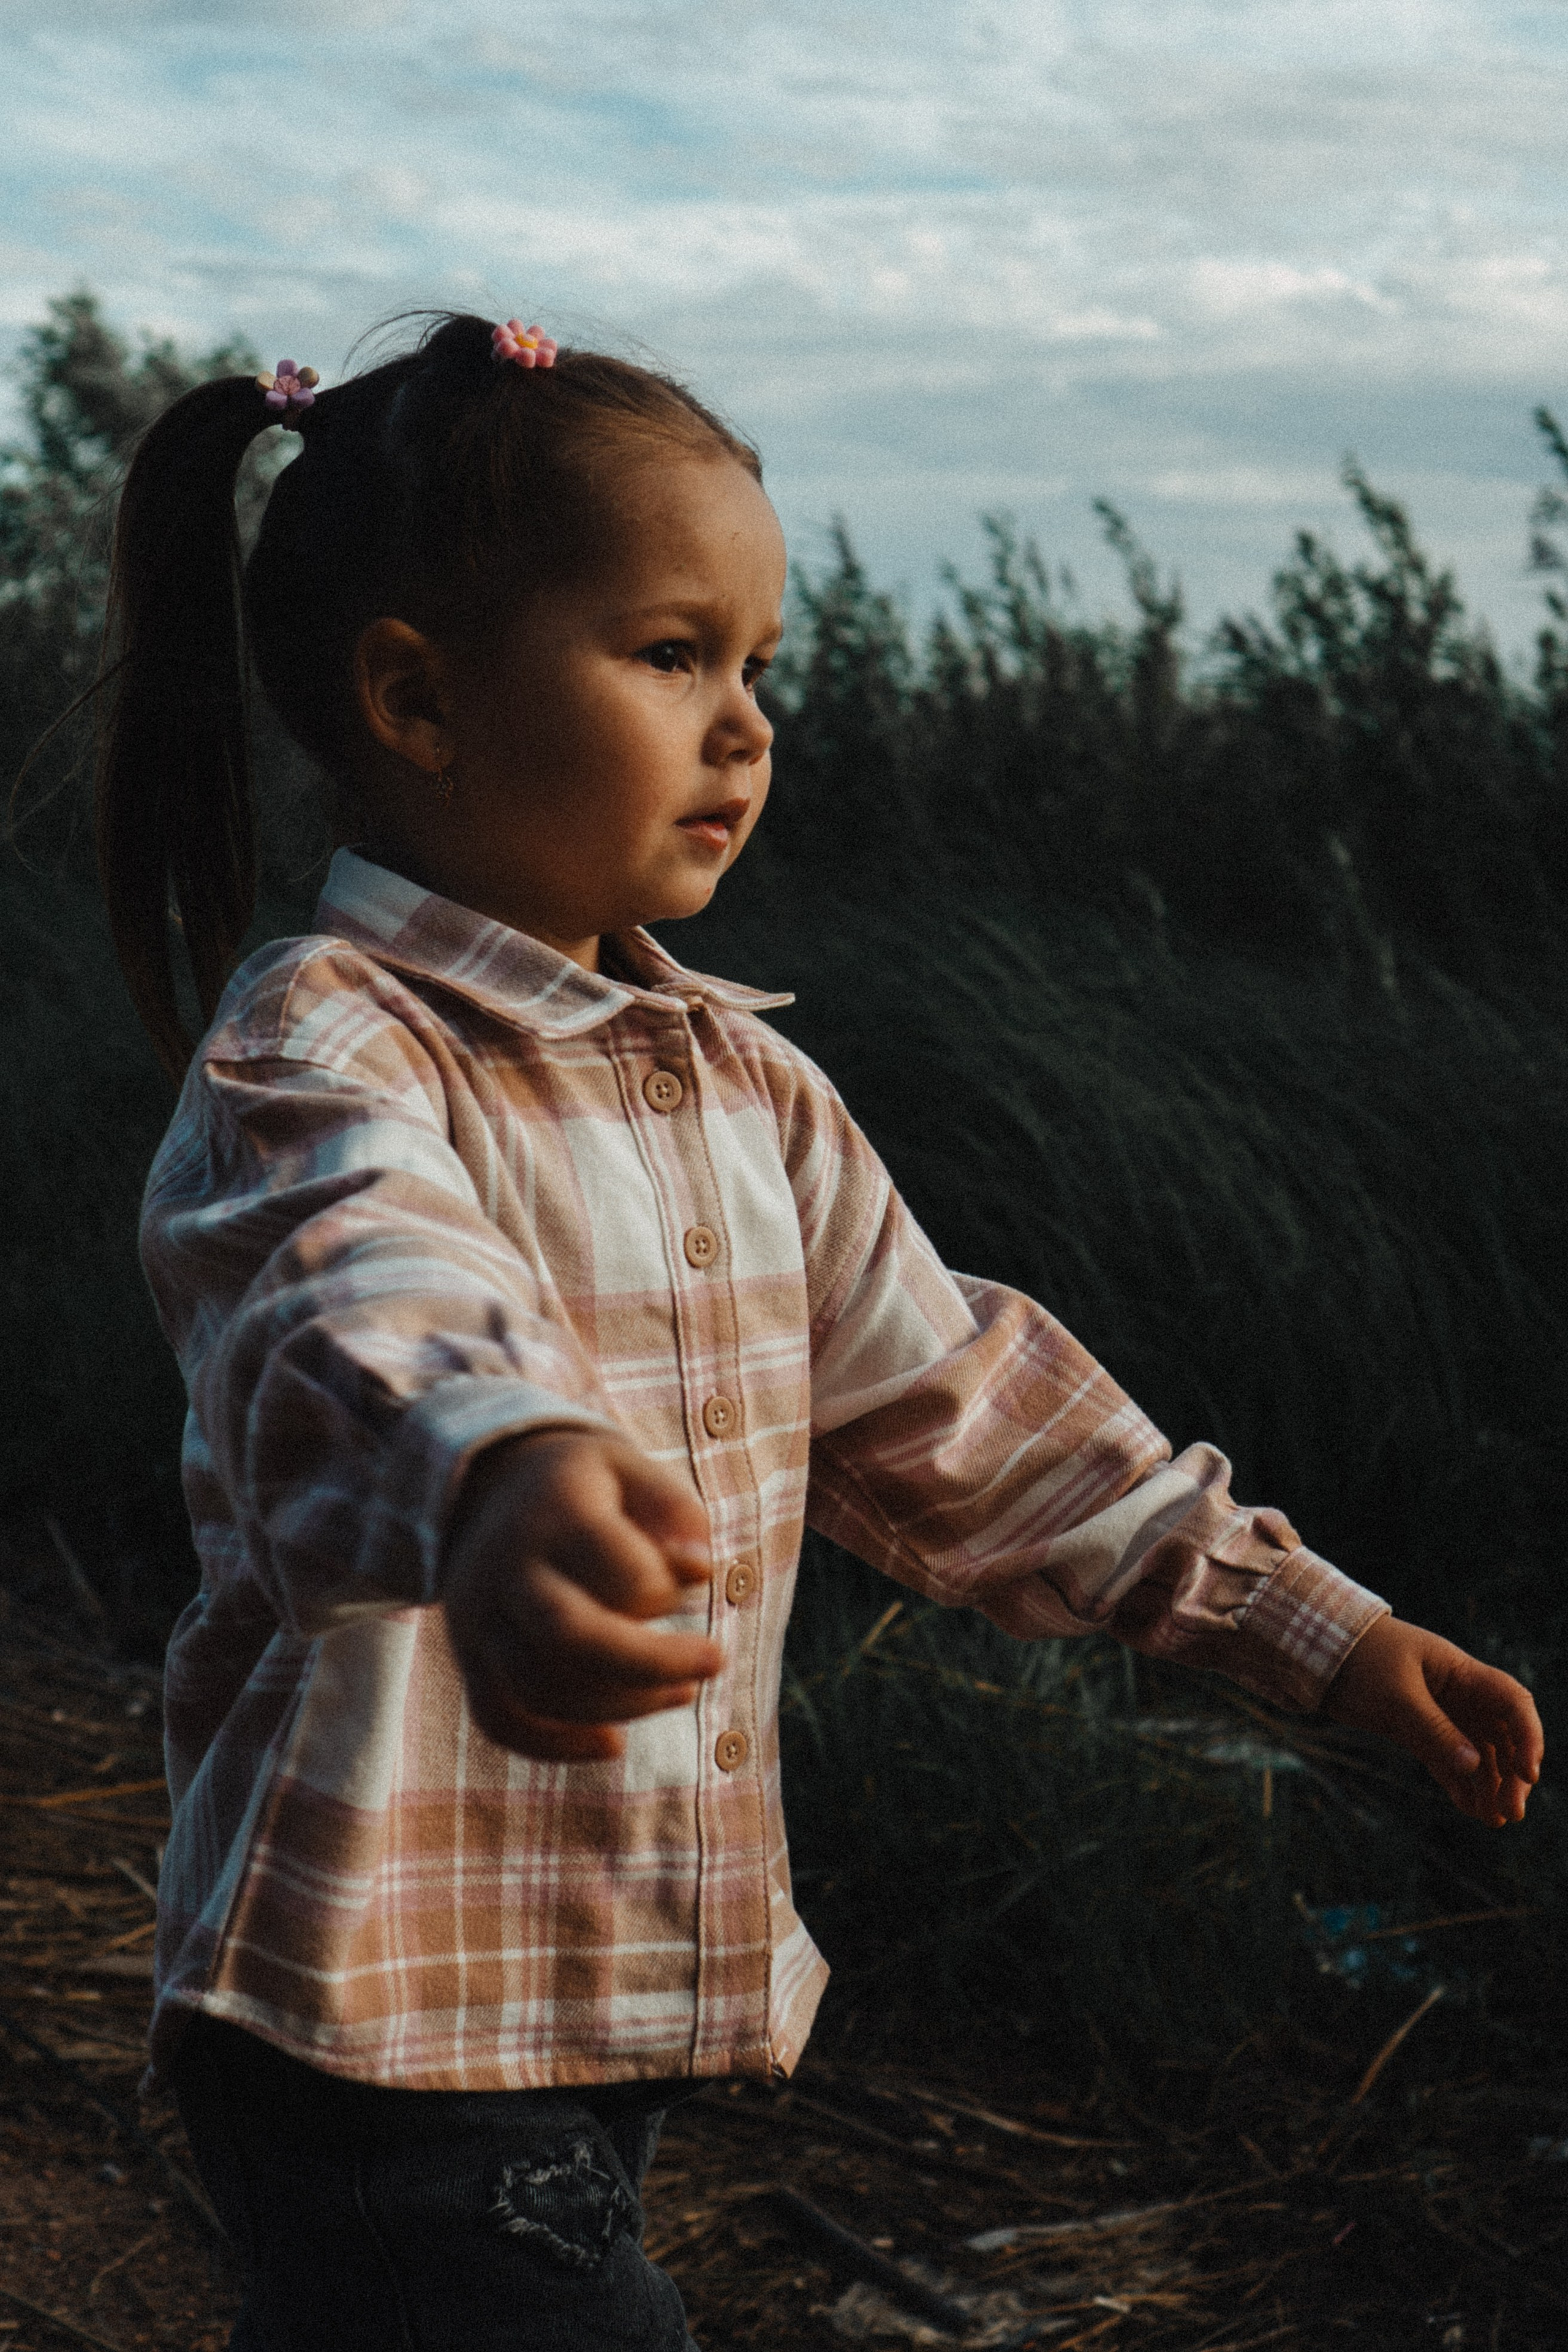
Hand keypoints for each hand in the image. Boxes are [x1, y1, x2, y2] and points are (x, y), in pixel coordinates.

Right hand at [442, 1429, 721, 1762]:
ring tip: (678, 1692)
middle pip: (569, 1637)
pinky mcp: (467, 1656)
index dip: (668, 1591)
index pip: (622, 1573)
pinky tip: (612, 1743)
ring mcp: (478, 1616)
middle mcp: (507, 1565)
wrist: (484, 1488)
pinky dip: (555, 1746)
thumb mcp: (631, 1467)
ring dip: (621, 1707)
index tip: (690, 1580)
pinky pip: (499, 1720)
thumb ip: (675, 1512)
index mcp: (556, 1511)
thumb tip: (700, 1574)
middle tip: (714, 1661)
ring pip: (540, 1689)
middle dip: (653, 1665)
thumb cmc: (582, 1485)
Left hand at [1321, 1615, 1542, 1824]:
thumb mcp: (1396, 1695)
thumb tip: (1473, 1766)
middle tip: (1511, 1812)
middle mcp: (1457, 1693)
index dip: (1528, 1737)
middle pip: (1500, 1735)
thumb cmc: (1360, 1658)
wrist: (1317, 1651)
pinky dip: (1460, 1783)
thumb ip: (1433, 1729)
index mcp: (1460, 1673)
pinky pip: (1447, 1760)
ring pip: (1477, 1752)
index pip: (1511, 1703)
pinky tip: (1469, 1808)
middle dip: (1511, 1773)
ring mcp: (1438, 1712)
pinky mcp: (1415, 1729)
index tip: (1528, 1774)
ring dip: (1488, 1784)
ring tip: (1493, 1820)